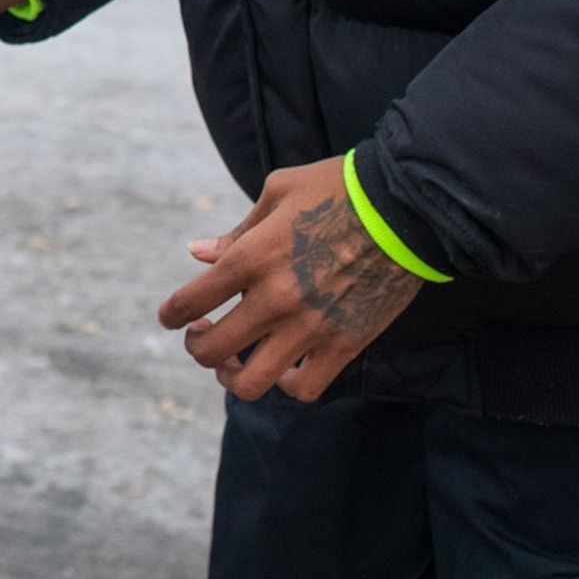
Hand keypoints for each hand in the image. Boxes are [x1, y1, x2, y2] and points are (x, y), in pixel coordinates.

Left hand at [157, 156, 421, 402]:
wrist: (406, 207)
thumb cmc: (337, 189)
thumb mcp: (277, 193)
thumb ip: (236, 232)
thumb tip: (196, 253)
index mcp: (252, 257)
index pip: (190, 301)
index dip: (172, 315)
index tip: (172, 317)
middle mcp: (275, 298)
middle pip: (213, 350)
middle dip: (197, 347)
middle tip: (203, 335)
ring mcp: (310, 327)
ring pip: (252, 382)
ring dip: (232, 377)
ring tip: (233, 364)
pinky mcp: (345, 344)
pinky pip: (305, 389)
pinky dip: (286, 386)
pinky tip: (282, 370)